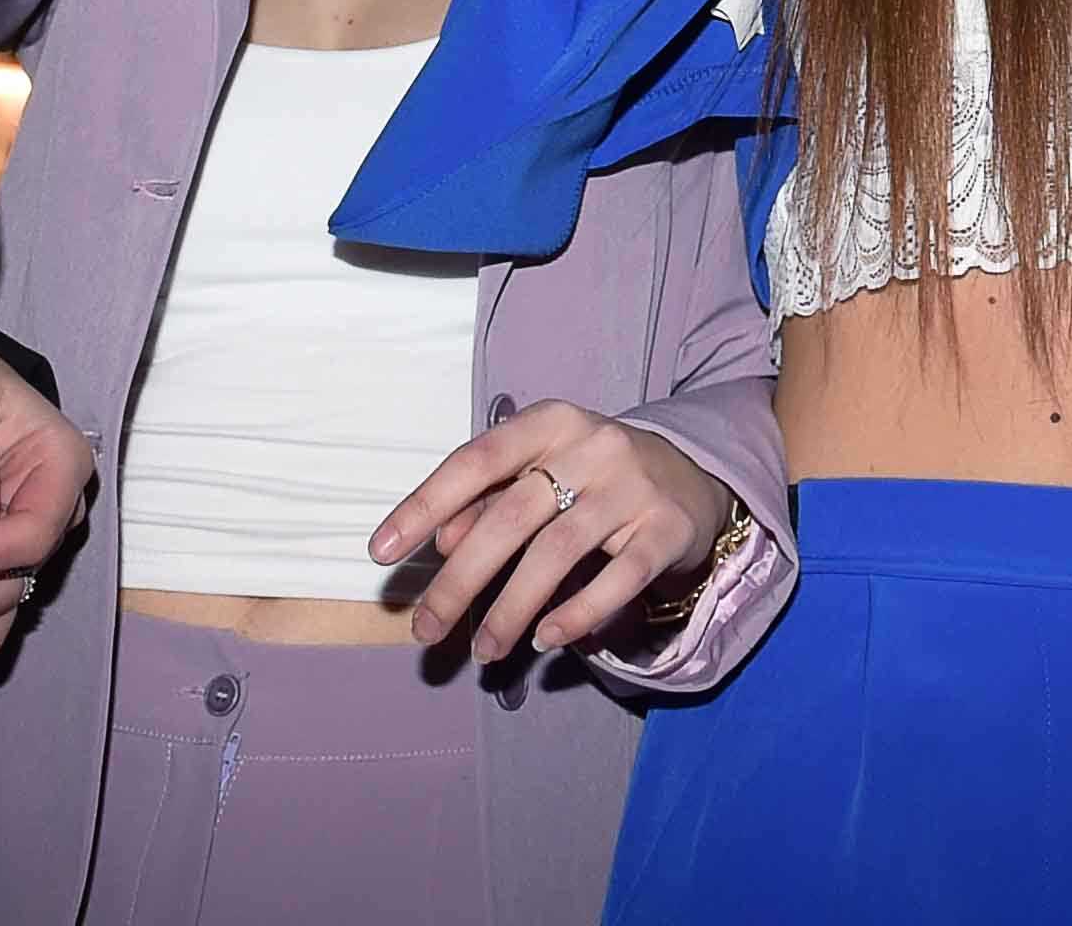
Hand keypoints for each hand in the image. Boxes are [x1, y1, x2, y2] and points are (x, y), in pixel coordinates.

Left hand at [370, 404, 738, 666]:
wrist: (691, 476)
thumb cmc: (591, 478)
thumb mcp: (539, 474)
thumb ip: (487, 502)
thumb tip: (440, 542)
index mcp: (550, 423)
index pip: (476, 459)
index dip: (424, 503)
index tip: (381, 551)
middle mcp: (592, 445)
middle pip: (511, 516)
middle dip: (459, 579)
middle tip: (425, 629)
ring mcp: (633, 486)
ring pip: (557, 552)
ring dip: (510, 609)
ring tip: (484, 649)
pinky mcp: (667, 529)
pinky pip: (617, 579)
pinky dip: (576, 613)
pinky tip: (546, 638)